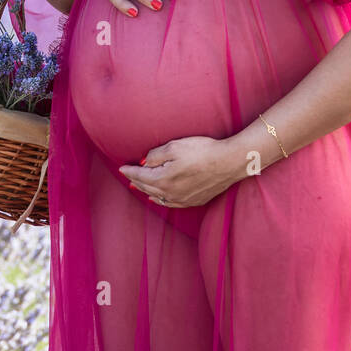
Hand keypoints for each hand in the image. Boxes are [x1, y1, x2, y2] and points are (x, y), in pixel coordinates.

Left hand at [118, 136, 242, 207]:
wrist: (228, 162)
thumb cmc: (203, 151)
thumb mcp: (175, 147)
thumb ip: (156, 155)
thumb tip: (145, 161)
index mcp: (163, 179)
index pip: (140, 175)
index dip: (130, 171)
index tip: (121, 168)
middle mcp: (170, 193)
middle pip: (147, 187)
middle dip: (135, 181)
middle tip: (127, 176)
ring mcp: (182, 199)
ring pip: (157, 196)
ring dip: (146, 191)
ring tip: (138, 186)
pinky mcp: (194, 200)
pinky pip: (170, 203)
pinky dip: (160, 200)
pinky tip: (157, 198)